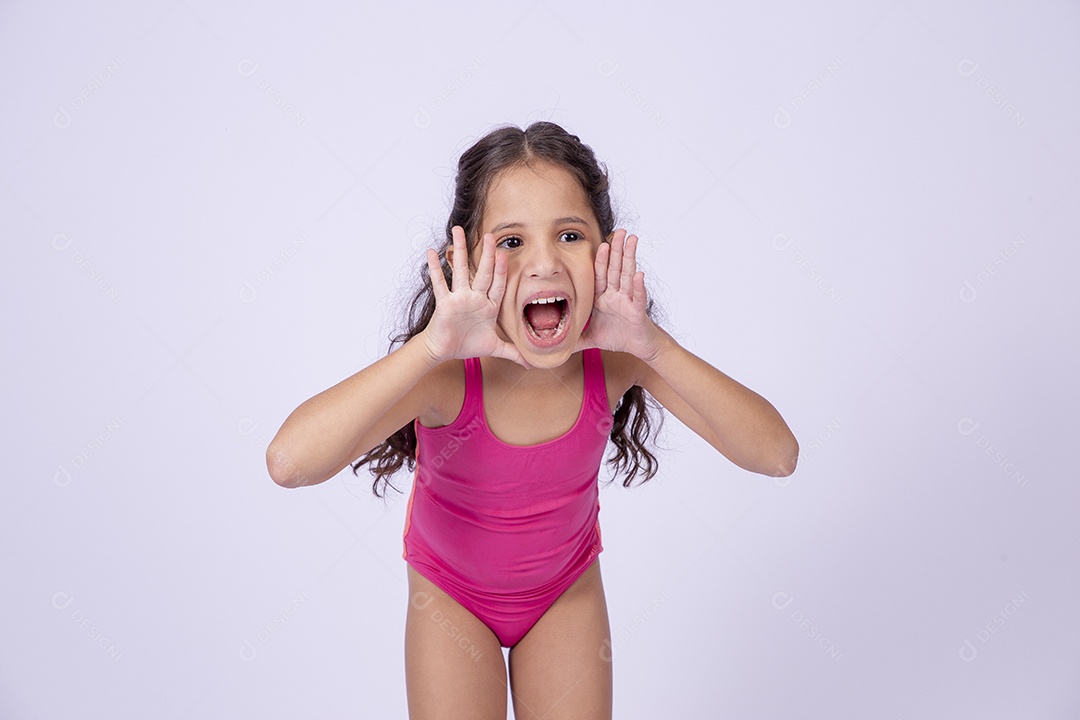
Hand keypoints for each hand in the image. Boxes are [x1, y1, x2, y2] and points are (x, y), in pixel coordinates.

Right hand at [421, 226, 529, 367]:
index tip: (506, 254)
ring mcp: (459, 298)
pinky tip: (431, 252)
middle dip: (487, 254)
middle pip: (483, 272)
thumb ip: (513, 352)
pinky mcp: (444, 303)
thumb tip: (532, 363)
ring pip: (460, 270)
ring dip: (460, 250)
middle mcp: (474, 297)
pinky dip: (435, 268)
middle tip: (491, 234)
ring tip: (457, 230)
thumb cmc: (467, 345)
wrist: (444, 351)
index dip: (503, 271)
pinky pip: (439, 283)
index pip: (499, 285)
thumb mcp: (495, 348)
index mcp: (488, 305)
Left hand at [575, 229, 665, 361]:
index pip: (601, 275)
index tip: (601, 243)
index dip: (601, 259)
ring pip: (628, 276)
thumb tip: (556, 346)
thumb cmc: (617, 338)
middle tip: (619, 231)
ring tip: (632, 240)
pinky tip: (639, 274)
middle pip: (616, 269)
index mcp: (603, 298)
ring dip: (630, 257)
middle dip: (617, 249)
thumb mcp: (591, 338)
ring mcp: (628, 302)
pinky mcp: (637, 311)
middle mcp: (616, 295)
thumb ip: (575, 339)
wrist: (638, 347)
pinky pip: (637, 297)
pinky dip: (638, 286)